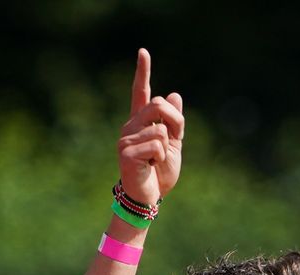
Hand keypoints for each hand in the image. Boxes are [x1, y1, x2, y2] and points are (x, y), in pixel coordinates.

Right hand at [118, 48, 183, 208]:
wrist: (148, 198)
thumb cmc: (159, 174)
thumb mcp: (173, 144)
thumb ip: (174, 121)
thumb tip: (173, 94)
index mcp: (141, 122)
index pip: (140, 93)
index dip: (142, 72)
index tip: (143, 51)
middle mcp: (130, 126)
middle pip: (158, 105)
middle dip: (174, 122)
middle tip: (171, 141)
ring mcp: (125, 138)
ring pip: (160, 129)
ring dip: (166, 148)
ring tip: (154, 162)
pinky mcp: (125, 152)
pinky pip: (156, 146)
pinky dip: (160, 158)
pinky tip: (150, 167)